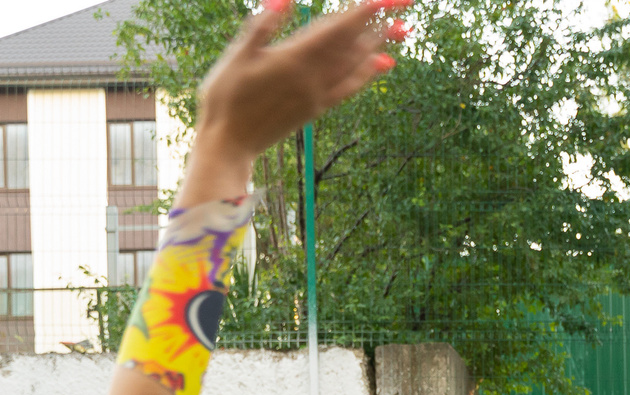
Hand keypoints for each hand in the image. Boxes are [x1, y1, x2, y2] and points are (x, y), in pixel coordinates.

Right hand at [191, 0, 406, 170]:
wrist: (229, 145)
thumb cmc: (224, 97)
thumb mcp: (236, 55)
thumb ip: (262, 26)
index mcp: (293, 59)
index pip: (337, 29)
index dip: (363, 11)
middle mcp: (312, 77)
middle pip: (353, 44)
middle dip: (379, 23)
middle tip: (404, 5)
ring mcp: (317, 95)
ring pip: (354, 65)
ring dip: (378, 43)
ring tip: (400, 28)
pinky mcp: (316, 109)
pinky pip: (349, 88)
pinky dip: (367, 74)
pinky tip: (381, 63)